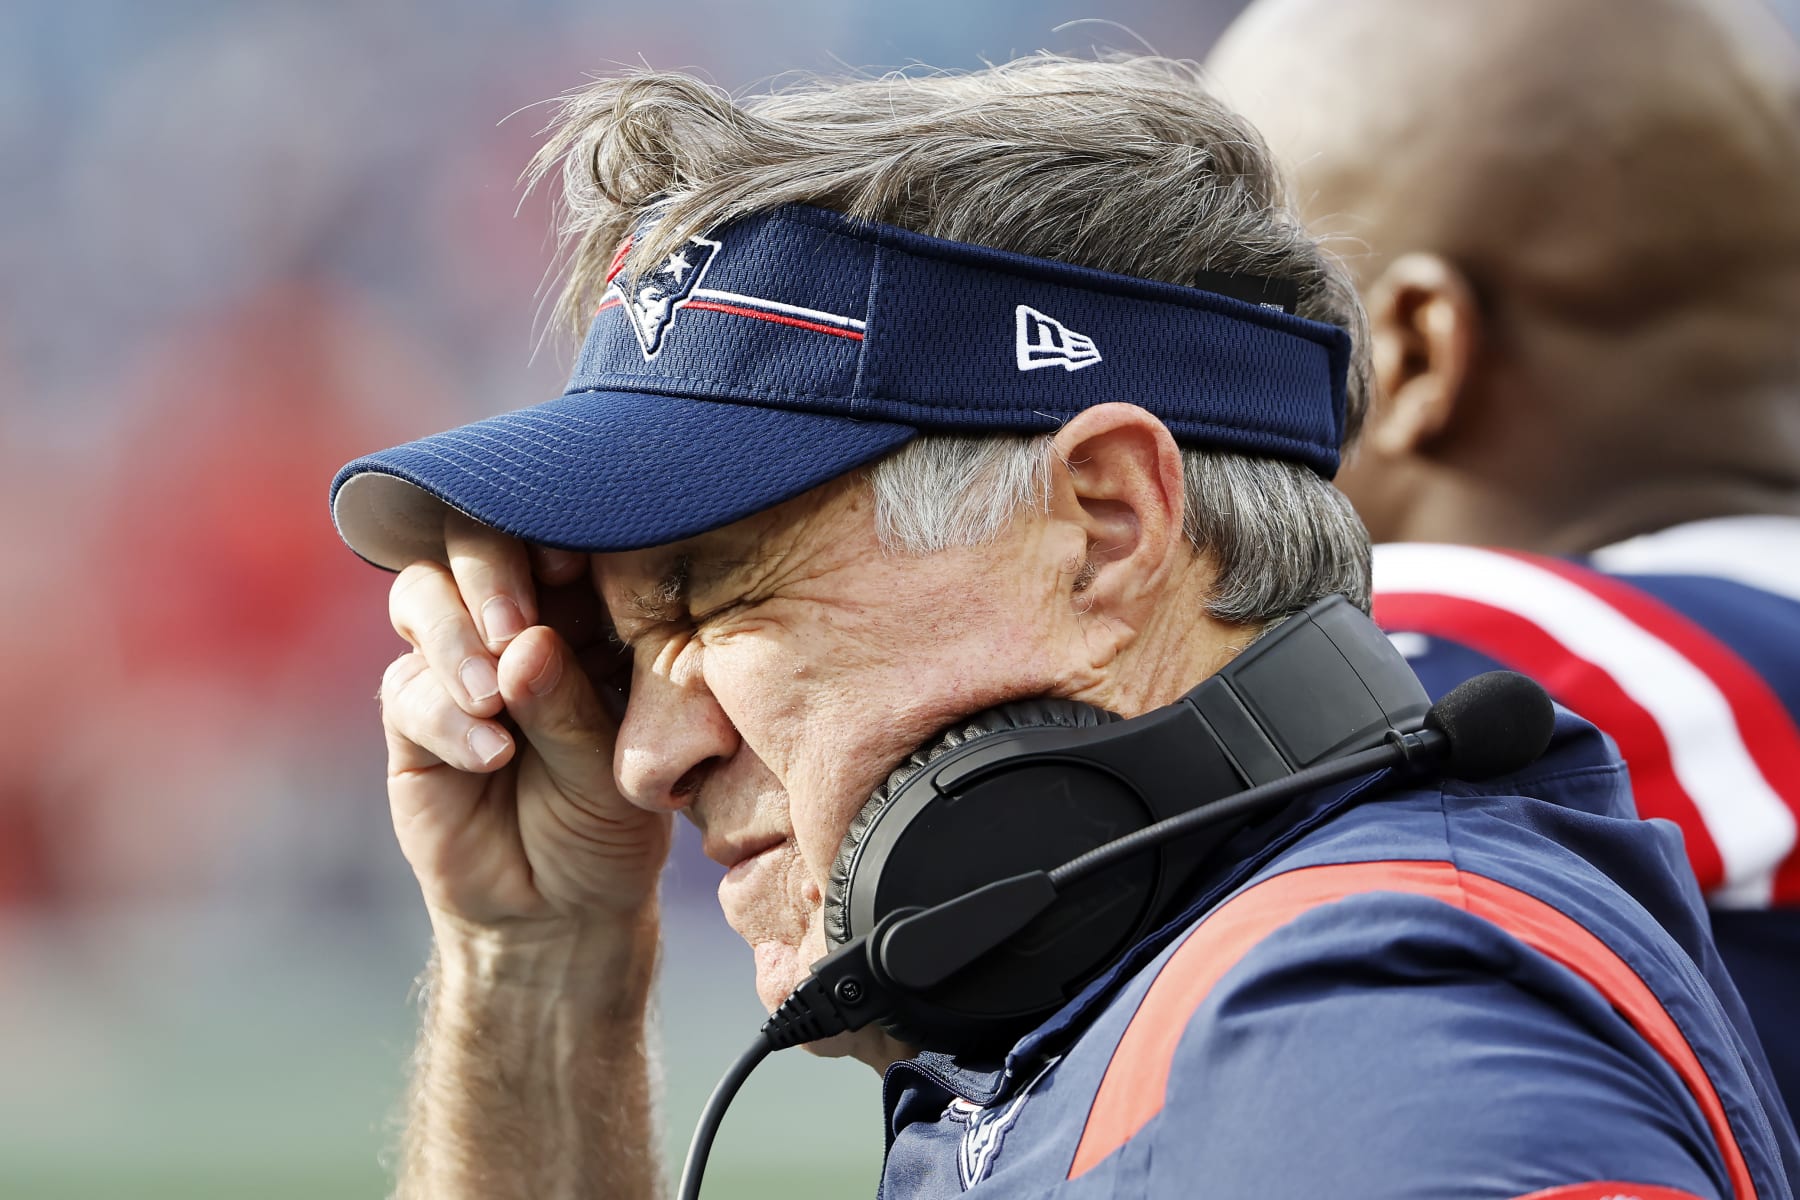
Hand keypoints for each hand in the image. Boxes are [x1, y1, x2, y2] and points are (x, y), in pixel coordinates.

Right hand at [379, 514, 670, 936]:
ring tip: (495, 699)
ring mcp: (456, 660)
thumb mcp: (611, 767)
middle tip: (513, 628)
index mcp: (584, 606)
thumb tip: (523, 644)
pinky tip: (489, 754)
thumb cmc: (609, 823)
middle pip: (473, 543)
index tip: (568, 563)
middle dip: (489, 573)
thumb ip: (570, 702)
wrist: (560, 909)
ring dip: (455, 639)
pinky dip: (447, 717)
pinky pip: (409, 690)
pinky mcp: (412, 715)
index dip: (553, 531)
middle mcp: (515, 619)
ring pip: (423, 597)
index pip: (558, 534)